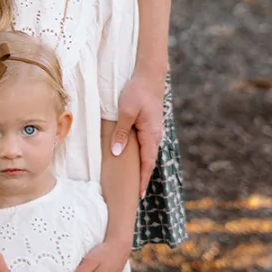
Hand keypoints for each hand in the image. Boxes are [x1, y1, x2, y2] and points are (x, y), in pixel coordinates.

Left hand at [111, 72, 164, 197]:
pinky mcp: (149, 126)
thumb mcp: (126, 111)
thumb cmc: (137, 92)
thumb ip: (122, 132)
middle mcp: (155, 136)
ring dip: (141, 167)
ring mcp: (153, 131)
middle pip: (148, 162)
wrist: (149, 76)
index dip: (142, 179)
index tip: (137, 195)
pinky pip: (144, 145)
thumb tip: (117, 153)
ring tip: (131, 181)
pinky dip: (140, 156)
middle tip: (132, 194)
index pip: (147, 163)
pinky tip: (131, 158)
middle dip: (141, 177)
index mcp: (151, 135)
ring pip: (146, 153)